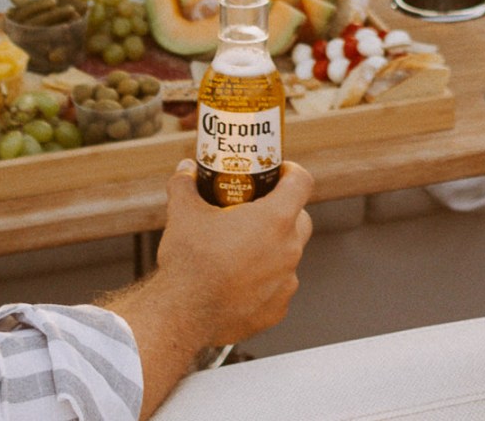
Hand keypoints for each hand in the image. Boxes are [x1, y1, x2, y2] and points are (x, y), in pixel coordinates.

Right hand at [153, 158, 314, 345]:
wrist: (182, 315)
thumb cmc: (189, 262)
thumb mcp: (183, 213)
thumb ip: (186, 184)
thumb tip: (185, 169)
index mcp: (275, 219)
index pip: (301, 183)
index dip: (292, 173)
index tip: (279, 173)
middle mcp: (288, 250)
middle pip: (300, 220)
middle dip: (284, 213)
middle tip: (257, 212)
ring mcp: (286, 282)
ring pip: (288, 256)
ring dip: (272, 250)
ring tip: (241, 251)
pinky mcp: (278, 309)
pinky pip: (278, 288)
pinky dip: (264, 282)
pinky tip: (238, 282)